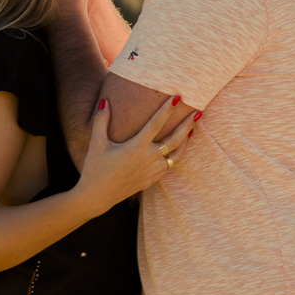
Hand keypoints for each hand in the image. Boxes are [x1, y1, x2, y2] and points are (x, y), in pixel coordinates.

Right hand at [73, 96, 196, 217]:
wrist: (97, 196)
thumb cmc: (95, 167)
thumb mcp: (96, 143)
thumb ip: (101, 121)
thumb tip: (105, 101)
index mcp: (135, 148)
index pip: (155, 124)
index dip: (166, 110)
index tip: (177, 98)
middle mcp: (148, 159)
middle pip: (174, 140)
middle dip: (188, 125)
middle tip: (199, 112)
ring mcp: (152, 171)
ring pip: (177, 155)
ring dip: (186, 141)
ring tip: (193, 128)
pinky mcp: (152, 180)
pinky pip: (170, 165)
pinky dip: (177, 155)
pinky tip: (179, 147)